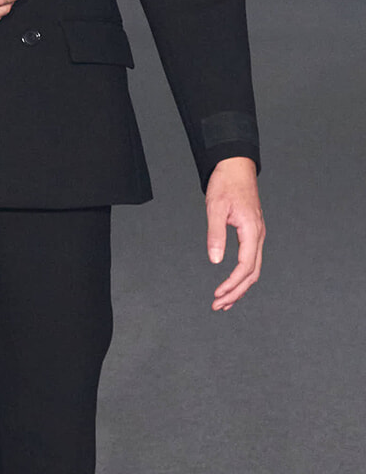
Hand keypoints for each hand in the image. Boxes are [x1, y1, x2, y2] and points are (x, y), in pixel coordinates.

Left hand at [205, 156, 263, 310]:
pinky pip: (251, 260)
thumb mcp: (215, 207)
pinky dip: (242, 276)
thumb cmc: (225, 184)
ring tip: (223, 303)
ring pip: (254, 269)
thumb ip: (215, 234)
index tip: (217, 295)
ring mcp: (257, 235)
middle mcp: (258, 235)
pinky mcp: (253, 233)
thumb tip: (215, 261)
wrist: (236, 167)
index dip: (232, 284)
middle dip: (236, 292)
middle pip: (252, 273)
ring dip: (240, 288)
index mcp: (252, 230)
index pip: (245, 266)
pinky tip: (232, 285)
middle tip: (218, 306)